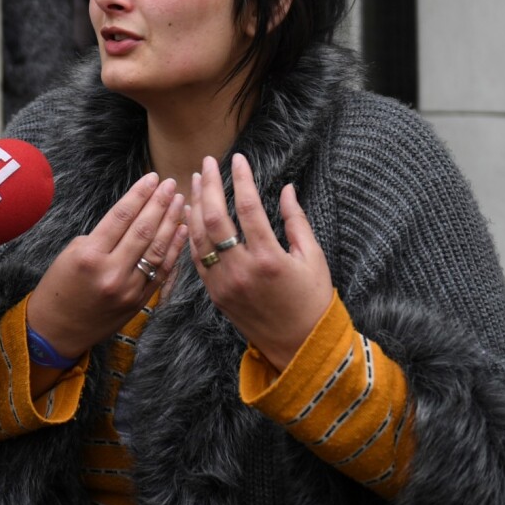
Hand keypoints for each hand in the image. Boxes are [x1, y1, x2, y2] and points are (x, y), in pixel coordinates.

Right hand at [27, 173, 187, 358]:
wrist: (57, 330)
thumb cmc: (59, 287)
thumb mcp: (71, 253)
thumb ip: (101, 236)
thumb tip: (132, 218)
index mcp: (90, 255)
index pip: (121, 216)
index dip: (139, 194)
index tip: (152, 177)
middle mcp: (111, 272)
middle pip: (143, 230)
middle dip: (160, 203)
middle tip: (172, 184)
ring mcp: (128, 289)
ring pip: (157, 249)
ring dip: (171, 222)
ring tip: (180, 201)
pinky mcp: (139, 302)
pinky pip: (162, 271)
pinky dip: (173, 249)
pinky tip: (181, 230)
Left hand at [188, 153, 332, 370]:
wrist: (298, 345)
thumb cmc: (311, 299)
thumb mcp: (313, 257)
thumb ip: (297, 220)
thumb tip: (286, 188)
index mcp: (269, 259)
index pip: (248, 208)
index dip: (241, 180)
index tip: (238, 159)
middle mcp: (241, 270)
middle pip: (214, 219)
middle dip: (208, 186)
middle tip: (207, 162)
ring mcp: (223, 284)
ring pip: (198, 237)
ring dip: (194, 205)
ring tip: (195, 180)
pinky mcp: (214, 294)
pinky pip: (196, 258)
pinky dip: (191, 233)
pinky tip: (192, 213)